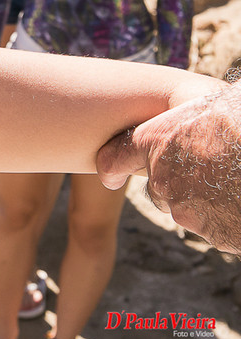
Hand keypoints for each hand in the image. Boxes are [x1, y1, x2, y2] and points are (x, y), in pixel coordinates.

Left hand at [97, 88, 240, 252]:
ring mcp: (189, 211)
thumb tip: (191, 125)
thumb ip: (188, 126)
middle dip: (183, 184)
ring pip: (194, 211)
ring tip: (236, 180)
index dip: (112, 167)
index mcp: (157, 141)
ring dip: (212, 201)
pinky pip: (221, 227)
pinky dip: (232, 218)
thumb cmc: (238, 118)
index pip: (117, 156)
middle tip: (214, 168)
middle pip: (164, 190)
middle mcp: (164, 180)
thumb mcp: (207, 105)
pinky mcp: (217, 233)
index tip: (110, 177)